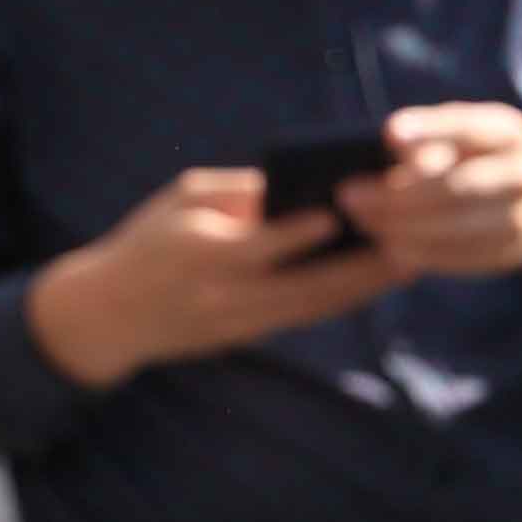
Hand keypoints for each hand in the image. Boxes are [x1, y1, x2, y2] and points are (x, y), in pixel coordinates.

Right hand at [24, 167, 413, 389]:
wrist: (111, 315)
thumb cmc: (146, 241)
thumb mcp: (181, 200)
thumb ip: (238, 194)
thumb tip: (298, 185)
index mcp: (201, 253)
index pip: (262, 245)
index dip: (306, 232)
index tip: (349, 211)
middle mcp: (224, 295)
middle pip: (304, 285)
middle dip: (359, 267)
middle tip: (409, 243)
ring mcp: (238, 322)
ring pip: (312, 308)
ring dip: (362, 288)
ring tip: (407, 263)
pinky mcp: (248, 336)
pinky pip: (304, 316)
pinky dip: (340, 299)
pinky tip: (373, 282)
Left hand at [343, 102, 521, 279]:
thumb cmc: (485, 156)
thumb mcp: (468, 134)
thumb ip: (434, 134)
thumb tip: (392, 141)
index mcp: (511, 134)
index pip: (470, 130)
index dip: (432, 130)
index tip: (388, 133)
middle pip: (459, 187)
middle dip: (400, 195)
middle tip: (349, 196)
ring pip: (459, 228)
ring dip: (404, 229)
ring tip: (364, 223)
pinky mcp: (513, 254)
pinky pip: (462, 257)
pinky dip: (422, 253)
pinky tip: (390, 247)